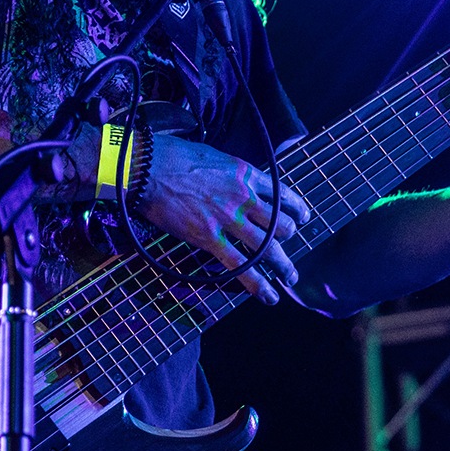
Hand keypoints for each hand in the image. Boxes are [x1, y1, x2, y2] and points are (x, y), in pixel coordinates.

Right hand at [136, 133, 312, 304]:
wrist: (147, 167)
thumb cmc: (173, 155)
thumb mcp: (213, 155)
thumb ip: (231, 172)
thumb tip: (235, 181)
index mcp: (245, 174)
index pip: (283, 194)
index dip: (297, 209)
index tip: (303, 217)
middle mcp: (243, 197)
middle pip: (281, 224)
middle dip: (291, 240)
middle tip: (290, 247)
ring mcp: (228, 219)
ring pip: (267, 248)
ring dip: (283, 266)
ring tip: (289, 278)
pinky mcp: (209, 238)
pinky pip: (239, 265)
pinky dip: (256, 283)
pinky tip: (267, 295)